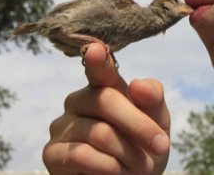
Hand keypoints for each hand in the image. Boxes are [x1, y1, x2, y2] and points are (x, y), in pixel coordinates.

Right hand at [42, 43, 169, 173]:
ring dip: (129, 154)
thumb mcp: (158, 121)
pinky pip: (83, 155)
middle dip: (140, 126)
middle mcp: (78, 100)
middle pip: (107, 101)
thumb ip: (153, 100)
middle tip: (161, 146)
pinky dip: (110, 168)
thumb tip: (137, 85)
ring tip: (142, 167)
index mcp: (102, 86)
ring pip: (99, 132)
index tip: (96, 50)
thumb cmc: (144, 148)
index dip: (97, 60)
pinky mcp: (52, 154)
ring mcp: (62, 126)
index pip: (99, 68)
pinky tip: (119, 173)